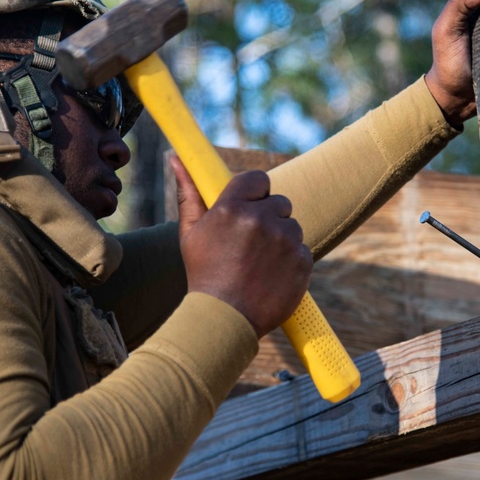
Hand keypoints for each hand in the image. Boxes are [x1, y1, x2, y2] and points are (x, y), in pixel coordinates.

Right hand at [172, 157, 311, 337]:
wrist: (223, 320)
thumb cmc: (203, 275)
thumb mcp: (190, 233)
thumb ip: (188, 192)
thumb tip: (176, 159)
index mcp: (231, 208)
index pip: (258, 179)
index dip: (256, 193)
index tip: (250, 207)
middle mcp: (260, 219)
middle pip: (278, 202)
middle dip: (269, 218)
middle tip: (251, 243)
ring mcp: (284, 240)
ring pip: (292, 226)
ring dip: (281, 240)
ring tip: (259, 264)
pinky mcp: (302, 260)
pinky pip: (302, 250)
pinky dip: (291, 261)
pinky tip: (271, 276)